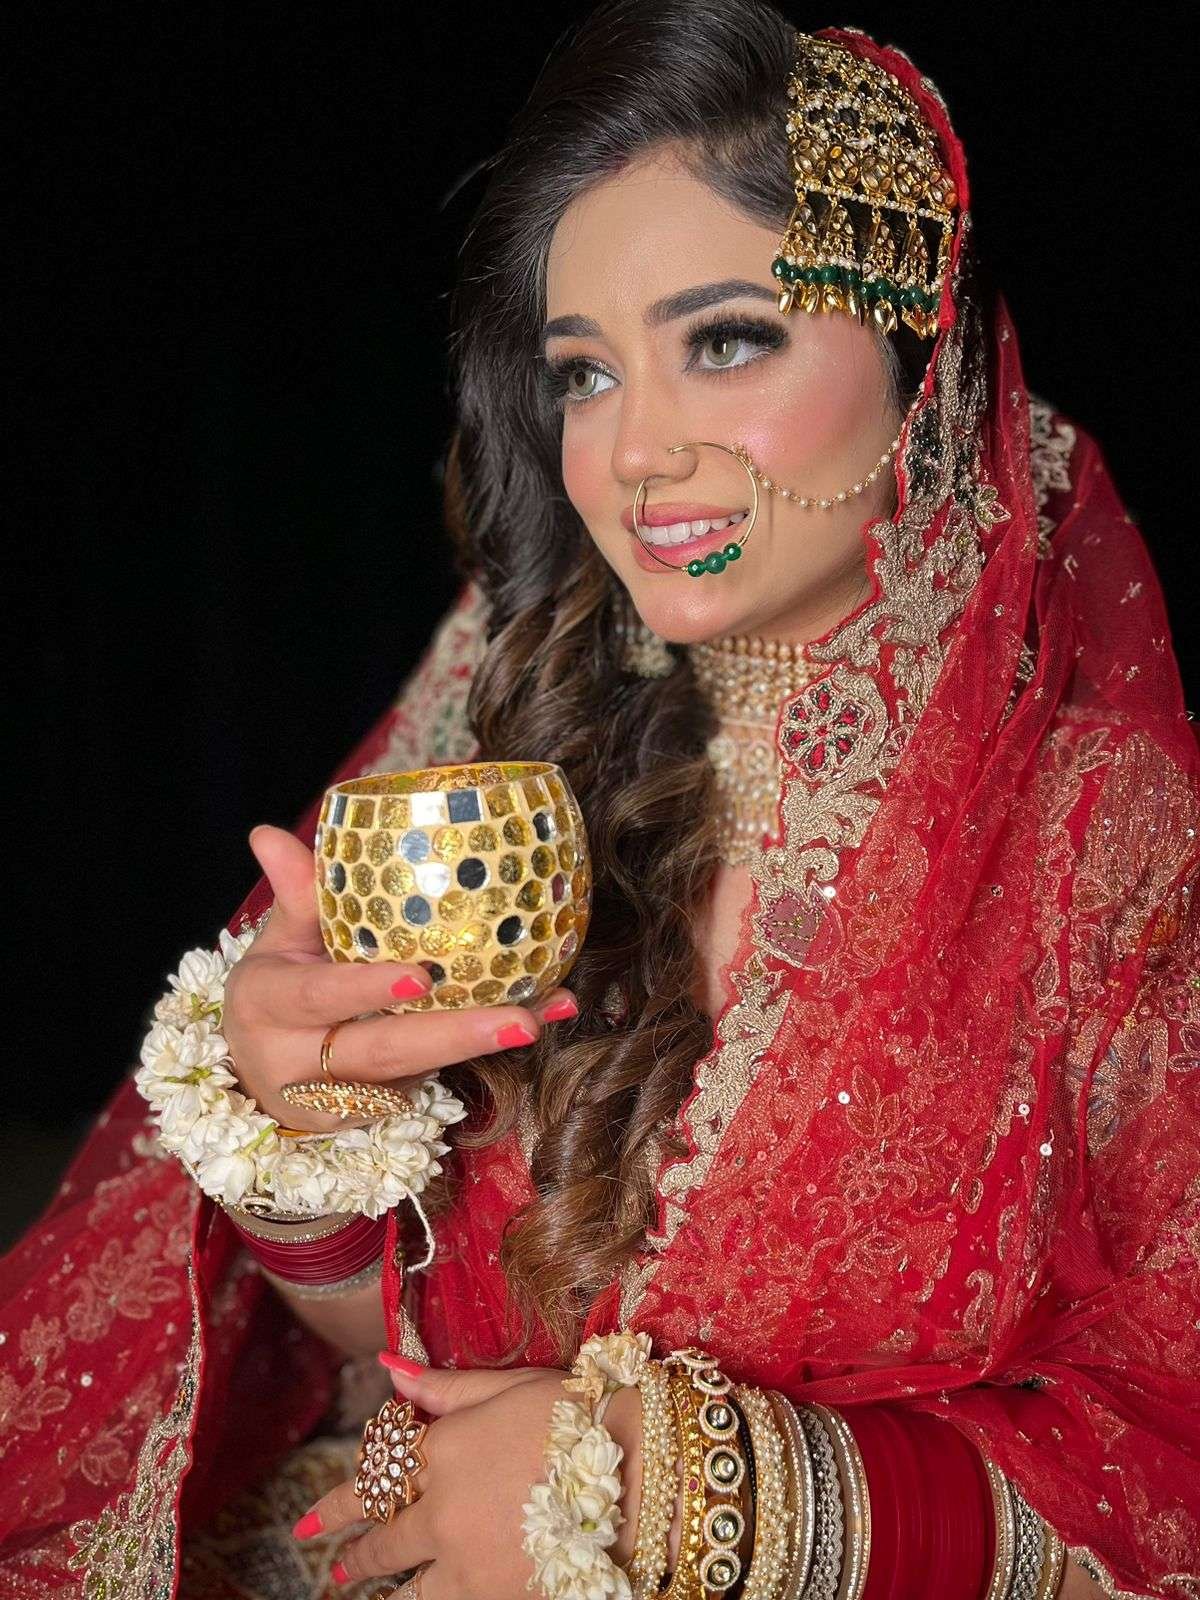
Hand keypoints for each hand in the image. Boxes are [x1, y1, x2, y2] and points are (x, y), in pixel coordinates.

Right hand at [221, 824, 578, 1133]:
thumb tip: (268, 833)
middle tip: (521, 1019)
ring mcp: (338, 1098)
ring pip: (417, 1072)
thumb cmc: (279, 988)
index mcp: (266, 1005)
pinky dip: (483, 1051)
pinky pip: (432, 1078)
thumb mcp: (279, 940)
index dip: (366, 988)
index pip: (318, 996)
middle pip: (384, 1051)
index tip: (420, 978)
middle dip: (456, 1036)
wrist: (257, 1072)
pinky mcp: (372, 1115)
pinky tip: (539, 1017)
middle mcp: (297, 1061)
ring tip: (542, 1016)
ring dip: (483, 1045)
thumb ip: (294, 893)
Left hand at [292, 1360, 644, 1599]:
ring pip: (408, 1589)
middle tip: (332, 1567)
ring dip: (381, 1591)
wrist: (639, 1474)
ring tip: (360, 1596)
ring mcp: (468, 1565)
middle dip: (355, 1552)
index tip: (308, 1523)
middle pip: (383, 1538)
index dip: (337, 1503)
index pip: (374, 1480)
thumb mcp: (509, 1387)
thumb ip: (445, 1388)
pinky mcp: (497, 1598)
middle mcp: (441, 1513)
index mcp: (442, 1452)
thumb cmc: (580, 1414)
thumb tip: (388, 1369)